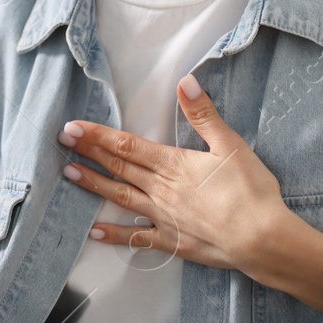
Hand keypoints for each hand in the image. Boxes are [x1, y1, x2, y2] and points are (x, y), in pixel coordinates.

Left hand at [57, 73, 322, 313]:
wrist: (261, 239)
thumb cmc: (250, 191)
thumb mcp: (230, 145)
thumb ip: (203, 114)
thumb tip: (185, 81)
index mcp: (172, 164)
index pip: (127, 145)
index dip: (98, 135)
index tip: (73, 127)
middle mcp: (160, 190)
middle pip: (118, 167)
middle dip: (89, 152)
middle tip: (62, 141)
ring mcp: (163, 217)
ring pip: (120, 198)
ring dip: (93, 185)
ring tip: (69, 174)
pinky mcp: (171, 242)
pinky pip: (136, 238)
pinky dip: (113, 234)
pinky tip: (93, 232)